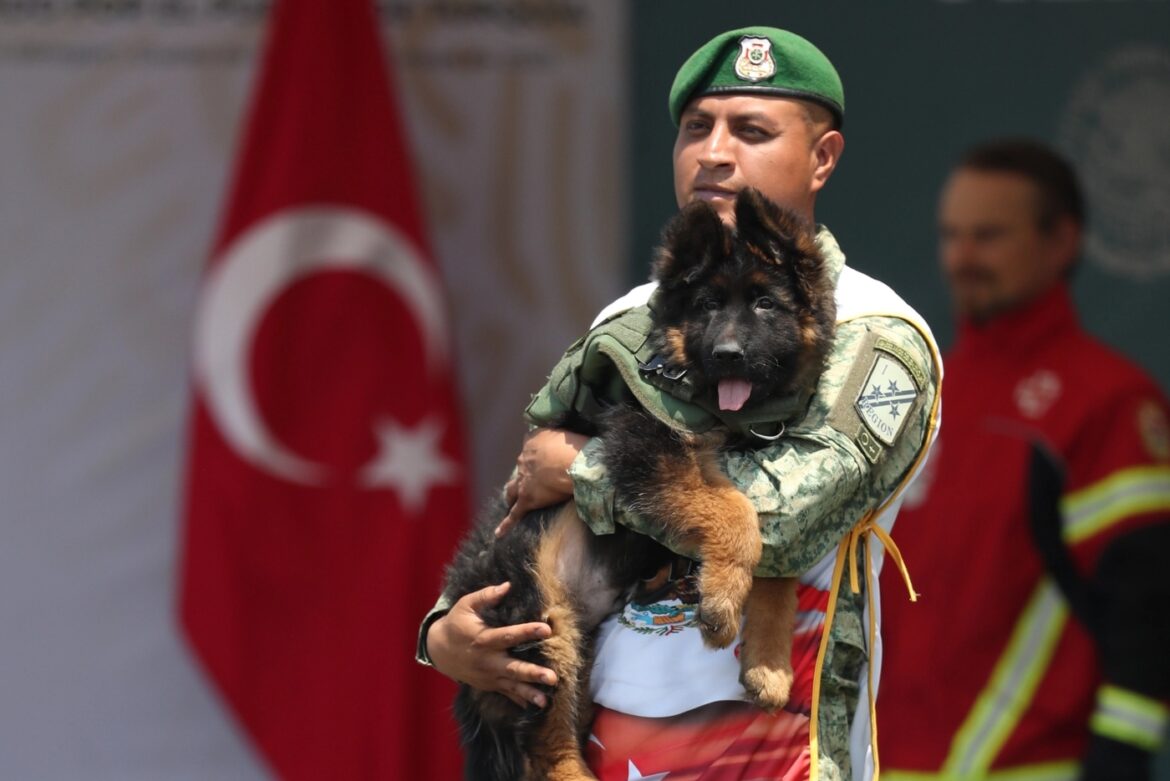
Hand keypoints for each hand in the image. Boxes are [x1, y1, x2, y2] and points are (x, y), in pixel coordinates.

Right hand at [425, 582, 557, 708]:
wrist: (439, 650)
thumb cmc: (456, 623)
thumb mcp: (466, 605)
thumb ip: (486, 596)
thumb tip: (508, 585)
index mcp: (483, 639)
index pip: (508, 635)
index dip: (527, 632)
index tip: (547, 629)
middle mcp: (487, 660)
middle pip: (513, 668)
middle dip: (533, 673)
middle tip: (552, 678)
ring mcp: (488, 675)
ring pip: (511, 685)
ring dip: (530, 693)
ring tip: (545, 701)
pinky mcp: (489, 684)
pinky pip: (506, 694)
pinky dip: (520, 701)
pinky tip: (535, 707)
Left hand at [497, 428, 588, 535]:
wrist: (572, 463)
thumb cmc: (575, 446)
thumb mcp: (566, 434)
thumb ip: (560, 438)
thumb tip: (563, 443)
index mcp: (534, 440)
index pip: (530, 443)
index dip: (536, 451)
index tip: (542, 455)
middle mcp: (524, 459)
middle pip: (520, 467)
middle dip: (523, 474)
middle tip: (530, 478)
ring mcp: (524, 480)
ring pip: (512, 490)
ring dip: (511, 496)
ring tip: (510, 502)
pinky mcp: (527, 499)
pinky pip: (515, 514)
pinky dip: (506, 524)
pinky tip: (499, 533)